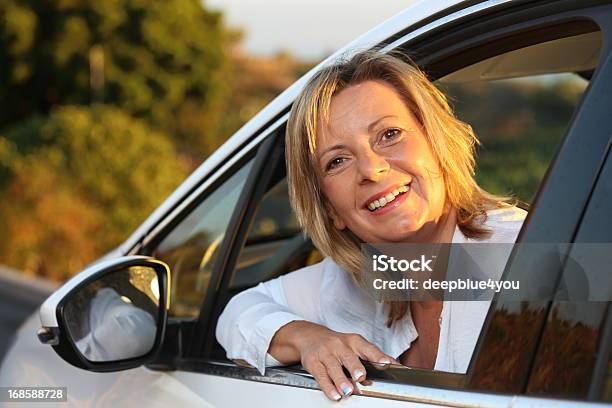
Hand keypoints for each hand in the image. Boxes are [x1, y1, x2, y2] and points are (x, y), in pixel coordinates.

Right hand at [269, 321, 398, 400]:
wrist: (310, 337)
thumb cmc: (338, 345)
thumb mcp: (355, 346)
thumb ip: (373, 356)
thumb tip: (396, 365)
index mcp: (354, 341)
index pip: (368, 348)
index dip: (377, 356)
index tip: (386, 363)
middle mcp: (339, 345)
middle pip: (348, 356)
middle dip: (355, 366)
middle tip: (360, 376)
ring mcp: (325, 353)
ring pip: (333, 367)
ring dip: (341, 380)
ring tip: (347, 391)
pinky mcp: (313, 362)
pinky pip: (321, 376)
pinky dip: (328, 386)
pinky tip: (334, 394)